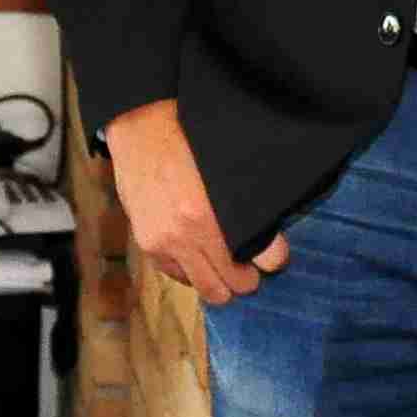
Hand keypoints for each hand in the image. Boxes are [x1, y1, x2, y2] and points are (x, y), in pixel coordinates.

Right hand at [104, 99, 286, 305]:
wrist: (142, 127)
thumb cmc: (188, 140)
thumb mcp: (226, 167)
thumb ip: (244, 204)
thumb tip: (269, 237)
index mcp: (208, 216)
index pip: (265, 260)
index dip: (274, 260)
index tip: (274, 257)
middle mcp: (185, 236)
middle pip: (230, 287)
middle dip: (244, 281)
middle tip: (250, 269)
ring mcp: (163, 244)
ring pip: (204, 288)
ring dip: (217, 281)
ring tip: (222, 264)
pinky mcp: (147, 244)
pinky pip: (177, 275)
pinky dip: (190, 271)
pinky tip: (196, 256)